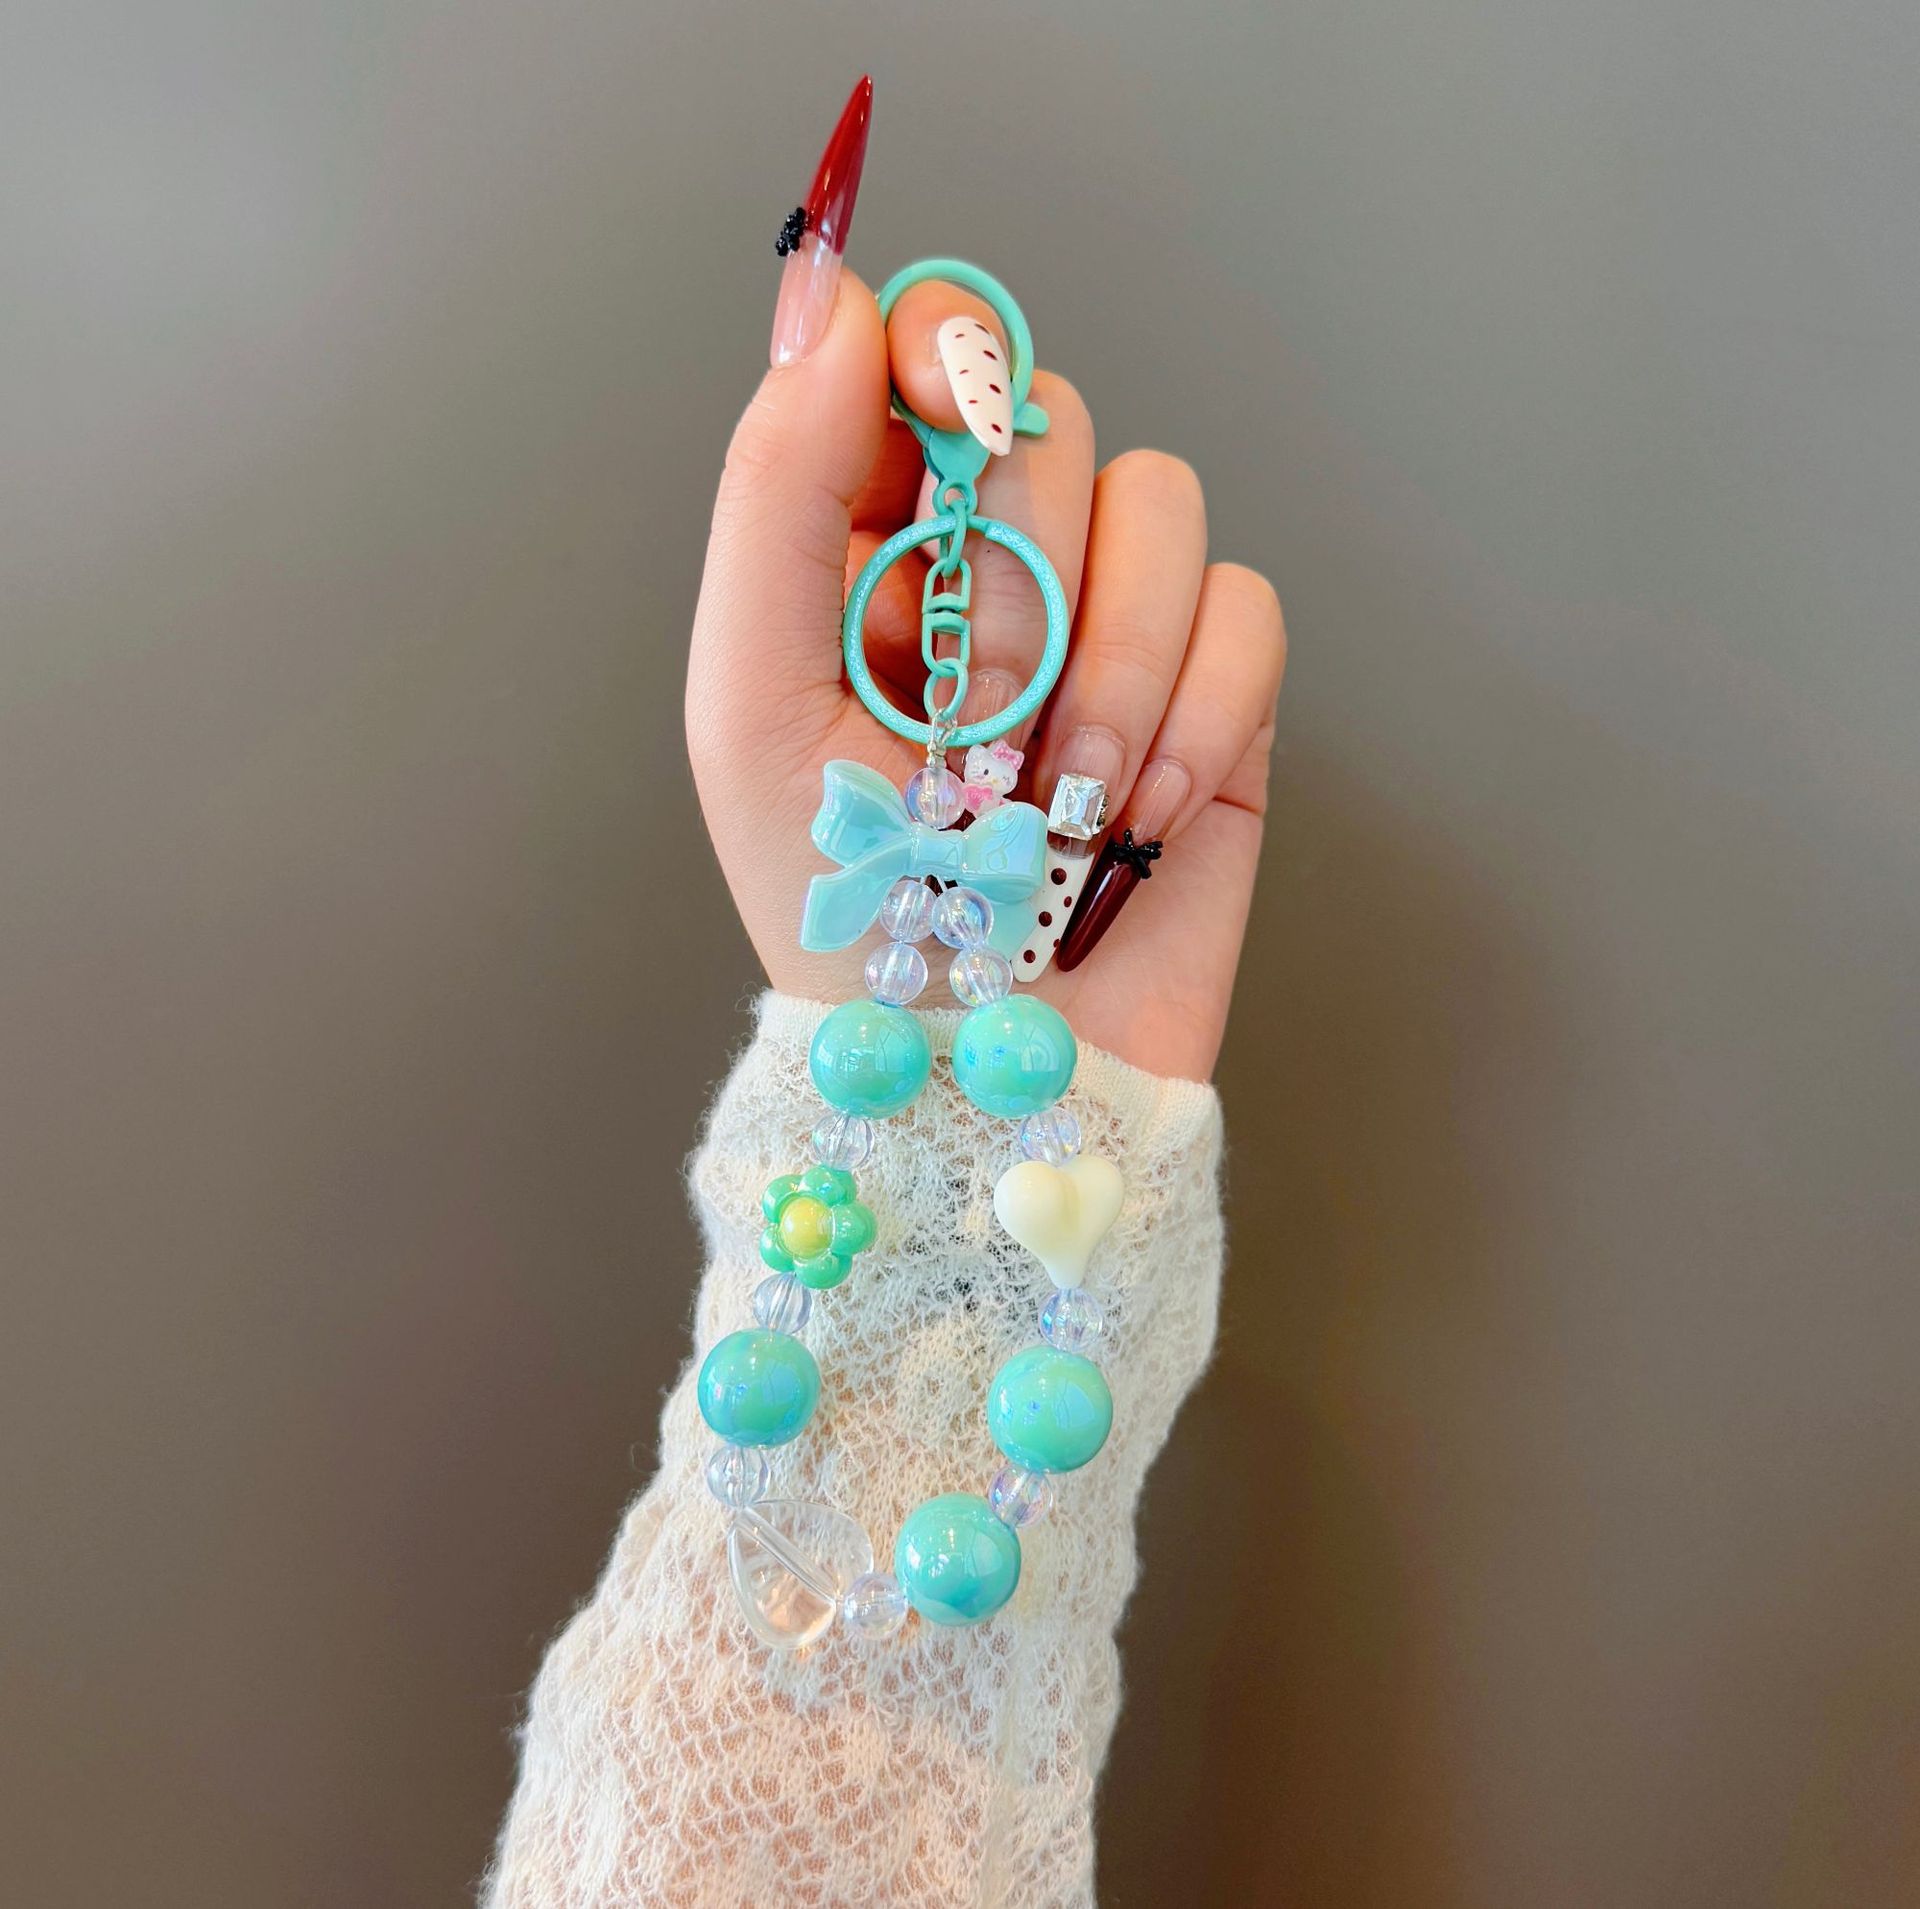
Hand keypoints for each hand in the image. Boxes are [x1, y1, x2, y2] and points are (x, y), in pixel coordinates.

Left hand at [686, 271, 1285, 1080]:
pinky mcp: (1215, 695)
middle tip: (972, 725)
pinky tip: (1128, 817)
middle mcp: (1001, 560)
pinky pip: (1250, 611)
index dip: (945, 354)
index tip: (946, 423)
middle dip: (1015, 584)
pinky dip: (1190, 718)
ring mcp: (1116, 621)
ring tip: (1054, 800)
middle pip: (1055, 417)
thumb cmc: (840, 903)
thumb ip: (777, 492)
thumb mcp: (750, 702)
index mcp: (875, 541)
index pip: (926, 349)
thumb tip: (834, 295)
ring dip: (1107, 667)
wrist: (976, 1065)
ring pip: (1165, 505)